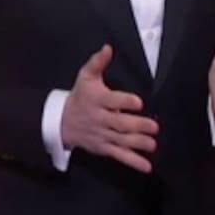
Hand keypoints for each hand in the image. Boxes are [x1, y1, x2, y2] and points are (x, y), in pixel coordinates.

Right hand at [60, 44, 158, 172]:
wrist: (60, 122)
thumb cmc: (79, 96)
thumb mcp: (85, 76)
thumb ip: (97, 62)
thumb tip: (108, 48)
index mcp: (97, 100)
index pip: (112, 101)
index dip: (125, 101)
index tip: (138, 102)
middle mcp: (100, 119)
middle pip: (119, 124)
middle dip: (136, 126)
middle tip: (154, 127)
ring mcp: (102, 135)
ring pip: (121, 141)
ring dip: (137, 144)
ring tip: (152, 145)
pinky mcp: (104, 148)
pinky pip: (119, 156)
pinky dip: (133, 162)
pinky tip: (147, 167)